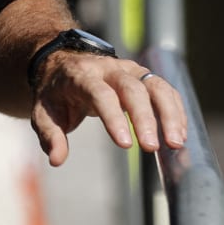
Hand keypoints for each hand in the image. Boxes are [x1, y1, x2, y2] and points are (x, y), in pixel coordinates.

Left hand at [30, 53, 186, 165]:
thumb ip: (50, 135)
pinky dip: (175, 111)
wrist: (64, 64)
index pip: (100, 93)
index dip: (114, 118)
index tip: (126, 145)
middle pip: (132, 88)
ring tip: (176, 144)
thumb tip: (56, 160)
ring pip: (155, 85)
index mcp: (81, 75)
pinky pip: (165, 90)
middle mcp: (108, 68)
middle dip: (144, 118)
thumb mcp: (43, 113)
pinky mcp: (143, 75)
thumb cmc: (56, 94)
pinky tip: (180, 135)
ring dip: (169, 114)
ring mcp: (129, 69)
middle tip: (152, 148)